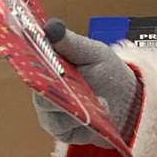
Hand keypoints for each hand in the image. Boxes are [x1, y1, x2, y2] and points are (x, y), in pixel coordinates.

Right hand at [36, 19, 141, 146]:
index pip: (29, 55)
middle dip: (53, 80)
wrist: (127, 104)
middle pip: (35, 82)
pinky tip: (97, 115)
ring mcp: (49, 110)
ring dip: (73, 102)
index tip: (39, 48)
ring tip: (98, 100)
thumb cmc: (107, 74)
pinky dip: (81, 119)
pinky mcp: (59, 130)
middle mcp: (43, 86)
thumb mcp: (93, 52)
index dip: (30, 52)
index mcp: (47, 62)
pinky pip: (61, 125)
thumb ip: (71, 42)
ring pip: (48, 105)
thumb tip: (50, 27)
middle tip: (70, 78)